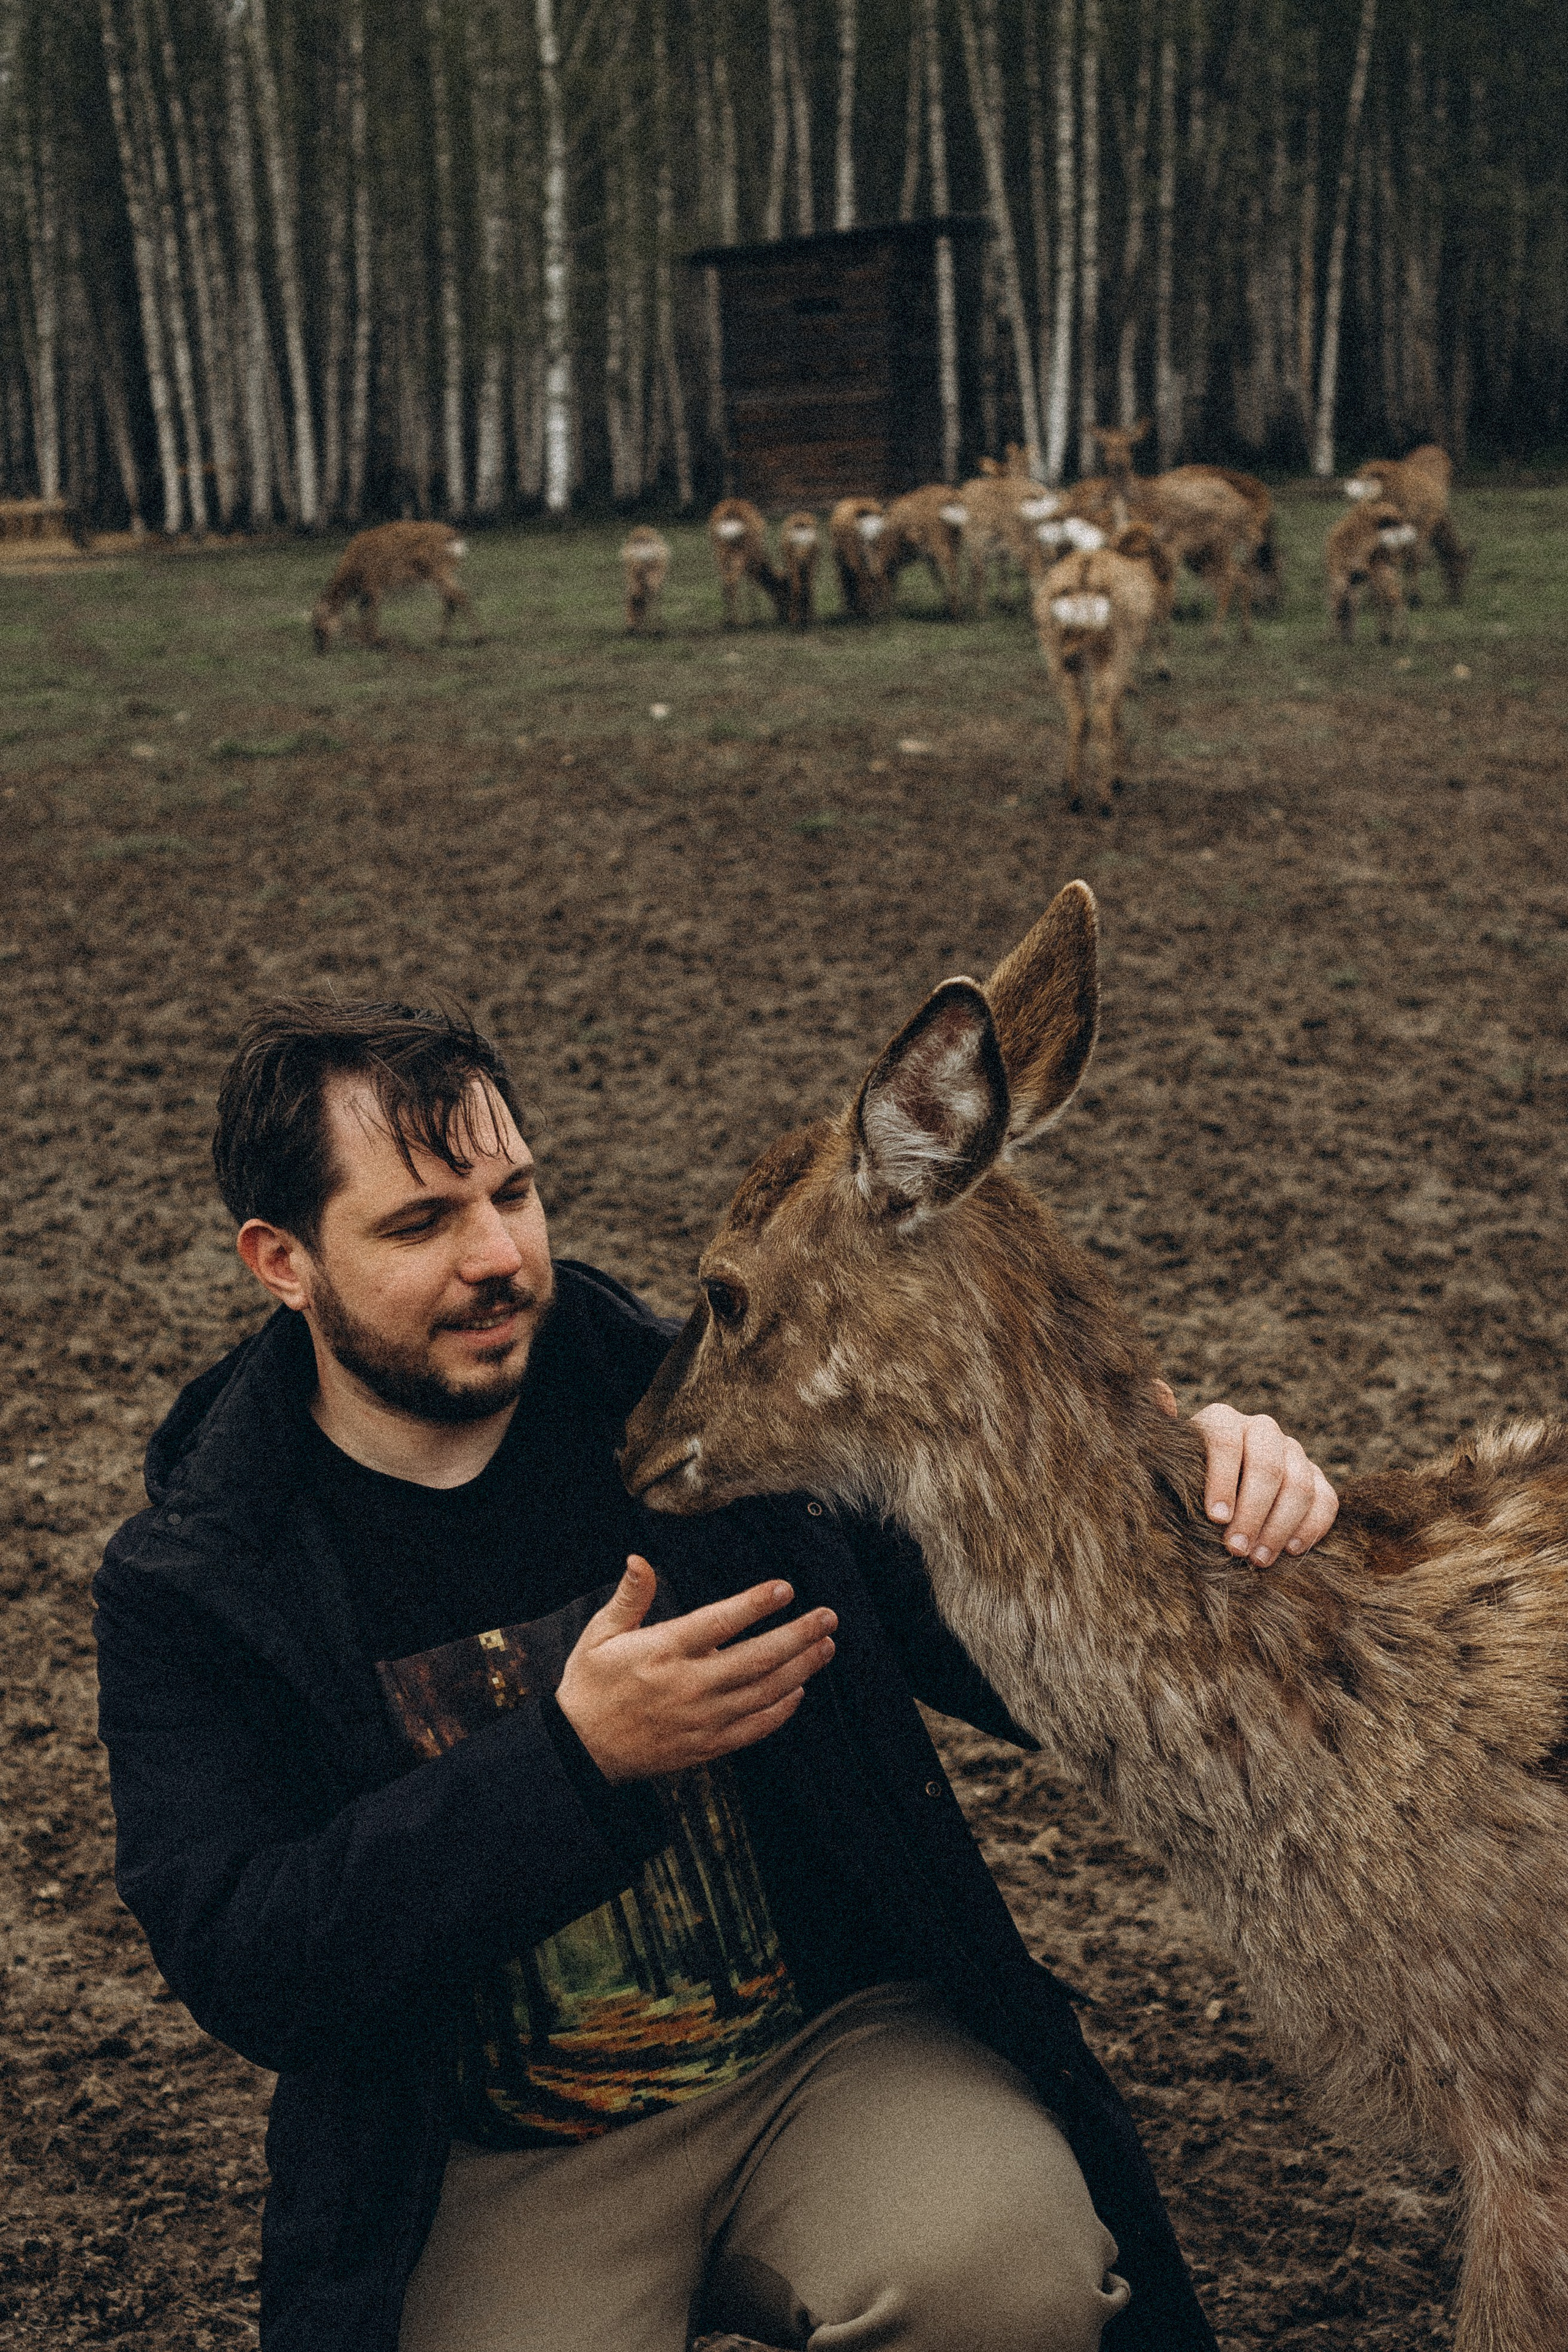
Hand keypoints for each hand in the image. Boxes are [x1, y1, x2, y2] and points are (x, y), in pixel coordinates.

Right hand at [556, 1556, 836, 1782]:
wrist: (581, 1750)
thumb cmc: (591, 1685)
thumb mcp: (600, 1635)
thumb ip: (629, 1597)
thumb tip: (639, 1559)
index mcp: (663, 1652)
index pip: (718, 1623)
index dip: (754, 1605)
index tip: (785, 1588)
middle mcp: (688, 1685)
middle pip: (756, 1658)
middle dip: (797, 1635)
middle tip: (828, 1617)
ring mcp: (701, 1719)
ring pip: (763, 1692)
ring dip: (801, 1669)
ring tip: (825, 1647)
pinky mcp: (706, 1746)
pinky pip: (754, 1728)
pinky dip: (781, 1710)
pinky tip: (799, 1691)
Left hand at [1155, 1383, 1338, 1566]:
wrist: (1213, 1491)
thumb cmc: (1183, 1479)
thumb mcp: (1166, 1459)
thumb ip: (1159, 1430)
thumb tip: (1160, 1392)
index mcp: (1221, 1420)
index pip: (1226, 1441)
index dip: (1222, 1480)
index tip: (1215, 1519)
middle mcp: (1260, 1430)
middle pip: (1268, 1466)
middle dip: (1253, 1512)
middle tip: (1236, 1549)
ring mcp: (1292, 1452)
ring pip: (1300, 1484)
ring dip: (1280, 1526)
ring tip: (1258, 1559)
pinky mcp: (1315, 1477)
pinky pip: (1326, 1499)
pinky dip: (1313, 1526)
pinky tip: (1293, 1551)